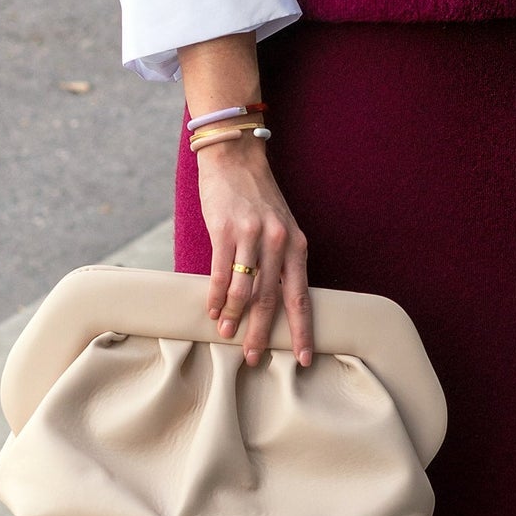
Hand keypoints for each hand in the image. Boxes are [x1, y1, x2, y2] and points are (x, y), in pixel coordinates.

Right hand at [196, 136, 312, 366]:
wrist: (235, 157)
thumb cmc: (257, 197)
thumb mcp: (281, 227)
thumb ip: (282, 260)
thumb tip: (274, 300)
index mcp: (297, 245)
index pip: (301, 296)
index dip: (302, 330)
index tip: (303, 357)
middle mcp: (278, 242)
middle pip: (272, 299)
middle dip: (263, 333)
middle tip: (254, 358)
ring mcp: (251, 236)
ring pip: (244, 289)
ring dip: (234, 316)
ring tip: (227, 334)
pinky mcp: (225, 230)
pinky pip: (219, 272)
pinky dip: (215, 295)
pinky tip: (212, 310)